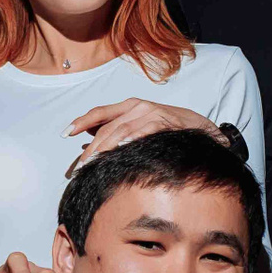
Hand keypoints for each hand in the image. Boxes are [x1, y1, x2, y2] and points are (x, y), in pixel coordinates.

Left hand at [64, 98, 222, 176]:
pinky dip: (130, 140)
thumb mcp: (143, 127)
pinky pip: (143, 132)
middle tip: (80, 166)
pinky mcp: (164, 122)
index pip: (100, 113)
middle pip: (107, 127)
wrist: (206, 131)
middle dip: (91, 148)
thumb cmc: (172, 131)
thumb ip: (119, 130)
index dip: (81, 121)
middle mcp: (139, 106)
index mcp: (131, 106)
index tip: (65, 133)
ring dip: (104, 148)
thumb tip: (90, 140)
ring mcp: (152, 113)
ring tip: (92, 163)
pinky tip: (120, 149)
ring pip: (120, 131)